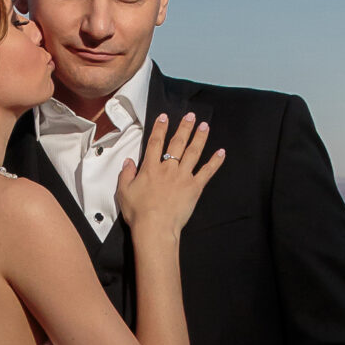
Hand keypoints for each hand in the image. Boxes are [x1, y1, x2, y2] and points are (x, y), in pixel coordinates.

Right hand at [115, 113, 225, 235]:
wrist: (155, 227)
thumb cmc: (138, 213)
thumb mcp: (124, 192)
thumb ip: (125, 174)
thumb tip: (128, 162)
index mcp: (150, 168)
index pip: (155, 143)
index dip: (160, 128)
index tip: (164, 117)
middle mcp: (168, 168)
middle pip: (177, 143)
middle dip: (184, 127)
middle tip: (190, 116)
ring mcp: (183, 177)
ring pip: (193, 152)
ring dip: (200, 137)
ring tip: (204, 126)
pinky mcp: (194, 188)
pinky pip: (207, 172)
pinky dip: (215, 162)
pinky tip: (221, 152)